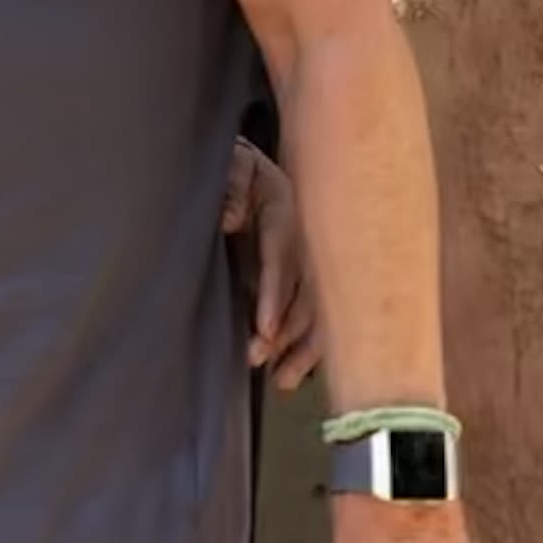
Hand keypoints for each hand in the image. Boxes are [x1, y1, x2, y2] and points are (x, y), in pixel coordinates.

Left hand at [220, 139, 320, 389]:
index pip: (282, 253)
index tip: (264, 327)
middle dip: (287, 328)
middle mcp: (299, 236)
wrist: (241, 161)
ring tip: (284, 381)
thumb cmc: (231, 164)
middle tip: (259, 357)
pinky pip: (307, 313)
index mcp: (282, 206)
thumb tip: (231, 220)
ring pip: (313, 307)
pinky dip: (302, 346)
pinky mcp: (293, 276)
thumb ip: (231, 185)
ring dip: (301, 345)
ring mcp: (300, 258)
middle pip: (303, 287)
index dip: (275, 292)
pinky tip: (289, 377)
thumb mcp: (229, 162)